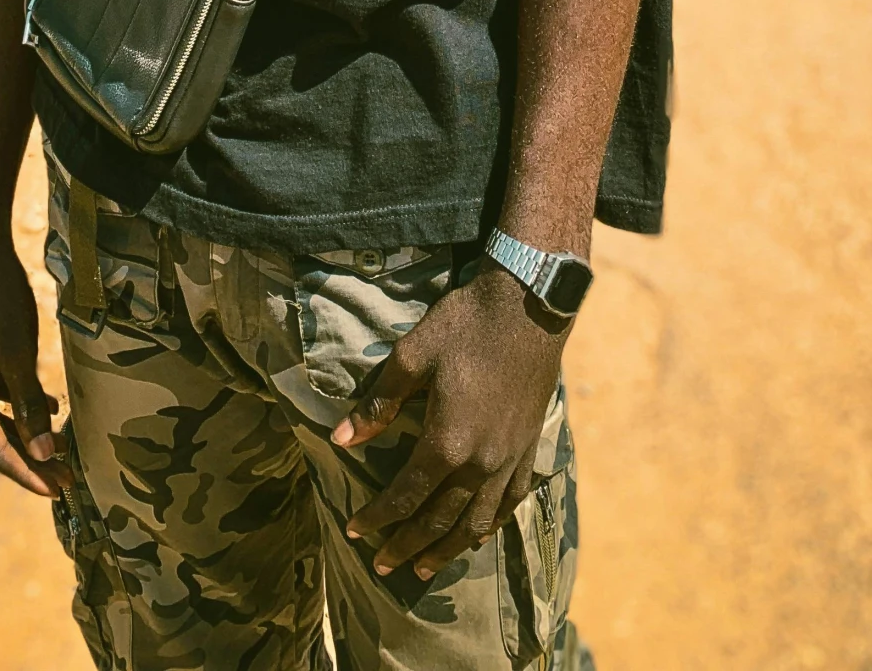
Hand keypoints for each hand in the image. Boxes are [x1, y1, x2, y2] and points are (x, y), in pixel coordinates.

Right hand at [0, 229, 67, 498]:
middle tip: (68, 481)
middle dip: (32, 459)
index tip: (57, 493)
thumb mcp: (17, 352)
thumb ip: (29, 404)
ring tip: (64, 451)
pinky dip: (22, 405)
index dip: (27, 474)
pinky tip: (50, 406)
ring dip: (29, 434)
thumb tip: (45, 454)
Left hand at [332, 263, 566, 580]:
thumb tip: (341, 440)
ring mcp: (510, 458)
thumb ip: (378, 403)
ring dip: (448, 548)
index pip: (405, 495)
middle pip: (439, 519)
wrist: (529, 304)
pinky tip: (479, 534)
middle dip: (407, 545)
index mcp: (447, 442)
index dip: (378, 518)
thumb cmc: (466, 324)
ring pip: (477, 521)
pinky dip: (491, 525)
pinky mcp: (530, 447)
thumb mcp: (412, 355)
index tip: (354, 532)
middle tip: (382, 565)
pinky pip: (510, 501)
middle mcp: (481, 462)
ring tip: (425, 567)